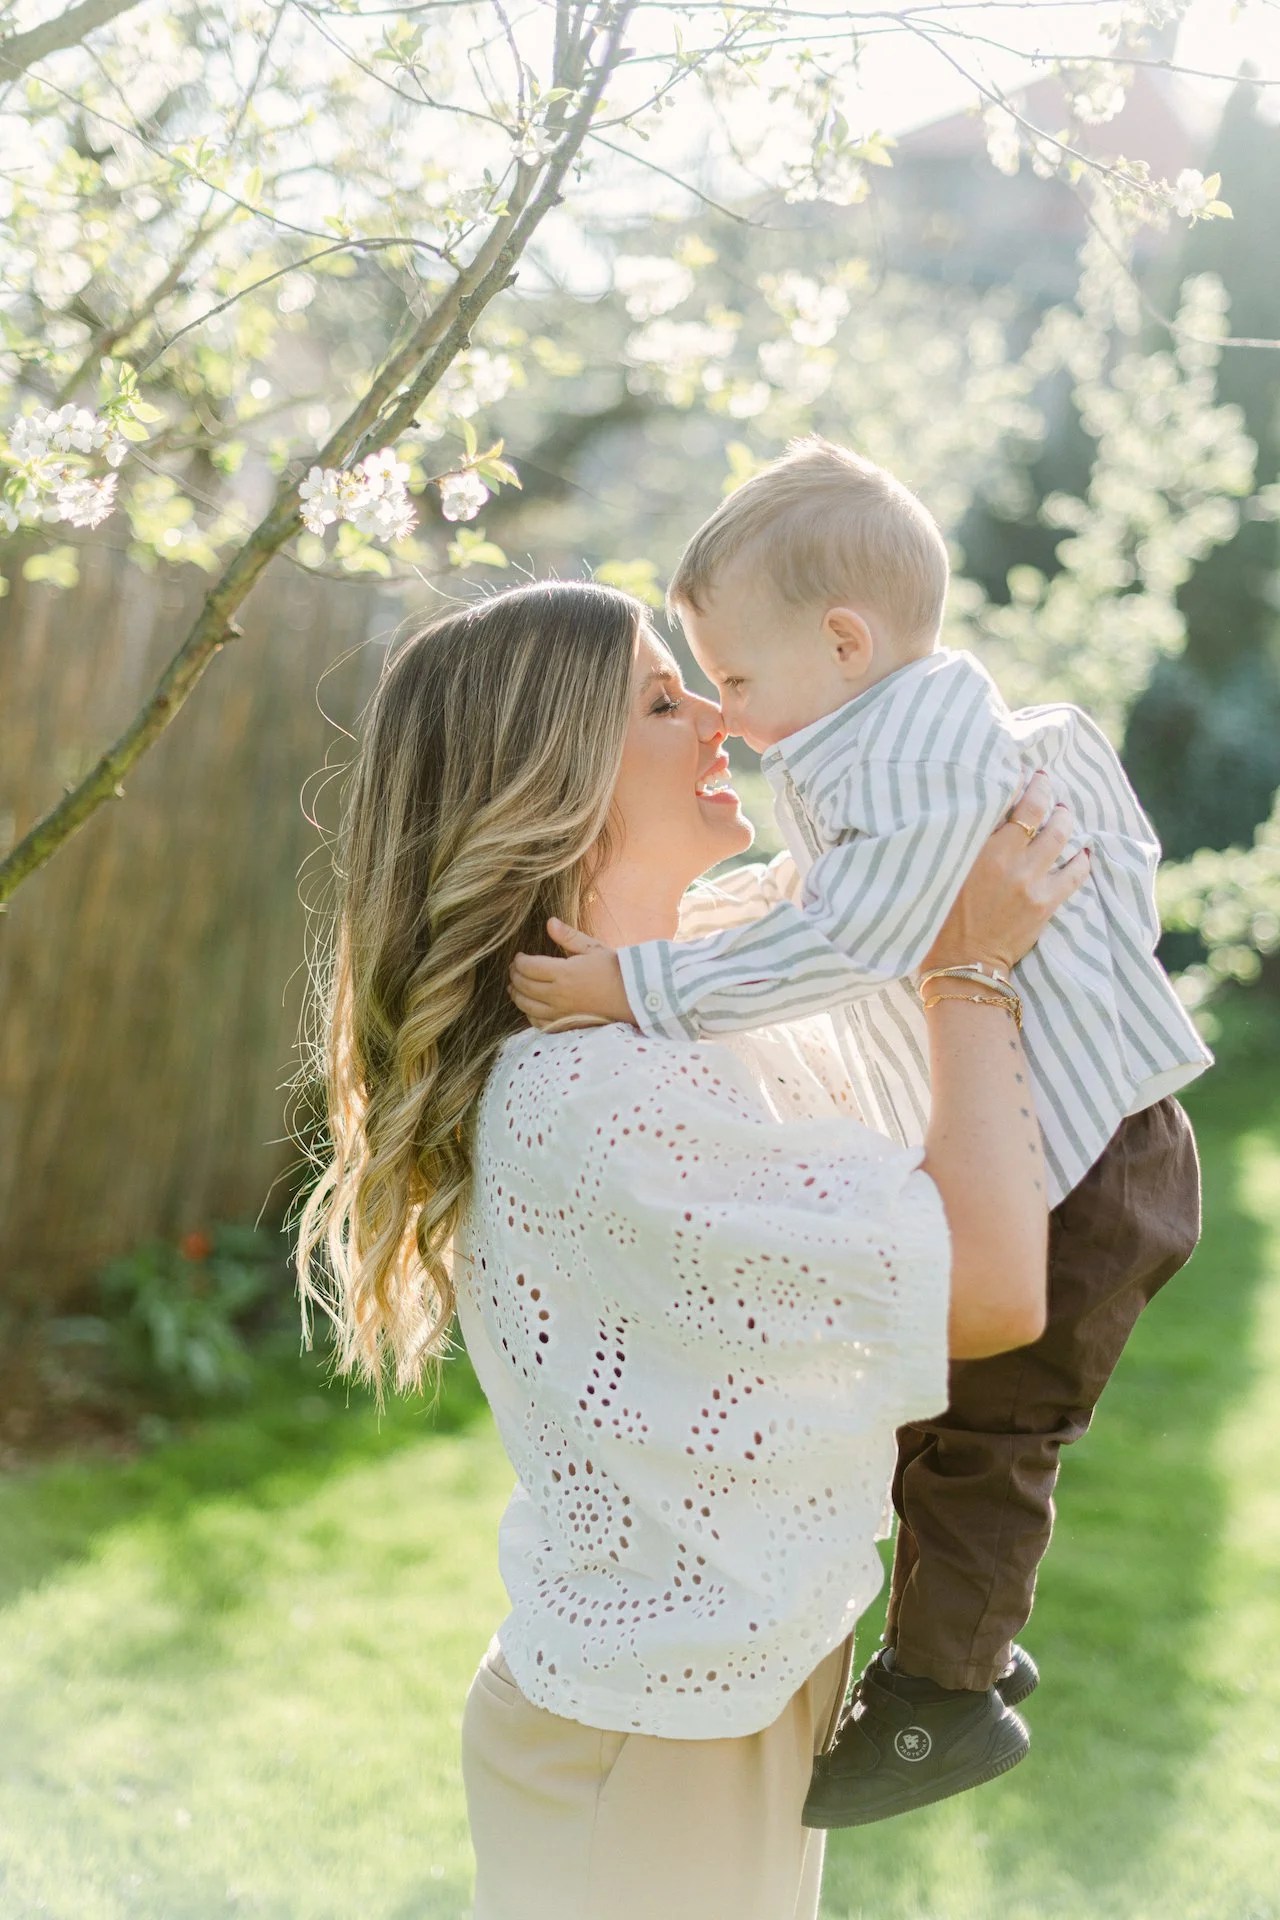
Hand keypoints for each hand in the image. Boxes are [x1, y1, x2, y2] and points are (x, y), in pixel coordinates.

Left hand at [508, 918, 634, 1030]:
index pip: (528, 967)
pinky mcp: (566, 1025)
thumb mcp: (593, 948)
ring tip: (514, 987)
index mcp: (564, 973)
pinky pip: (539, 1024)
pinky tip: (529, 1007)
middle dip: (514, 976)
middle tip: (515, 968)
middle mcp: (558, 995)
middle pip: (523, 986)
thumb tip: (549, 922)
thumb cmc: (616, 970)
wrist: (635, 998)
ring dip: (516, 995)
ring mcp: (561, 1013)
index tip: (520, 956)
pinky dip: (529, 1015)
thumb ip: (568, 936)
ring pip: (526, 1006)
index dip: (519, 961)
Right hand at [921, 770, 1090, 977]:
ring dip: (1065, 820)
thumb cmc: (943, 916)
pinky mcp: (1046, 904)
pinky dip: (1082, 858)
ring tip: (1064, 815)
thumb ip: (967, 843)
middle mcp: (1009, 861)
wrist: (961, 963)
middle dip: (1048, 794)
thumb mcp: (945, 871)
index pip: (1014, 803)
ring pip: (1061, 837)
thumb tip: (986, 812)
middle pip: (1042, 813)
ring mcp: (1031, 883)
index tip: (1030, 773)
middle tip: (1048, 788)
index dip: (1027, 783)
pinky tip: (1084, 852)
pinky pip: (1075, 873)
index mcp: (981, 850)